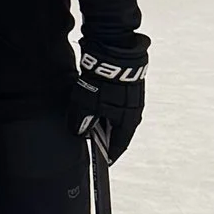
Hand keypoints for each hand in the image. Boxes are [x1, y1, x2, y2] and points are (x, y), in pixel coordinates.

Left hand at [78, 34, 146, 161]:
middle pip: (119, 130)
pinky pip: (118, 101)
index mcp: (128, 122)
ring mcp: (134, 97)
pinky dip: (107, 105)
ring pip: (118, 114)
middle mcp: (135, 111)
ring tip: (91, 118)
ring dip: (106, 118)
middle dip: (106, 135)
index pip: (119, 145)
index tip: (104, 160)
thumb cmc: (102, 83)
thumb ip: (80, 124)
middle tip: (94, 138)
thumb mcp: (85, 107)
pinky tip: (96, 101)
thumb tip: (79, 132)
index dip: (110, 154)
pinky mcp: (129, 84)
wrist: (114, 52)